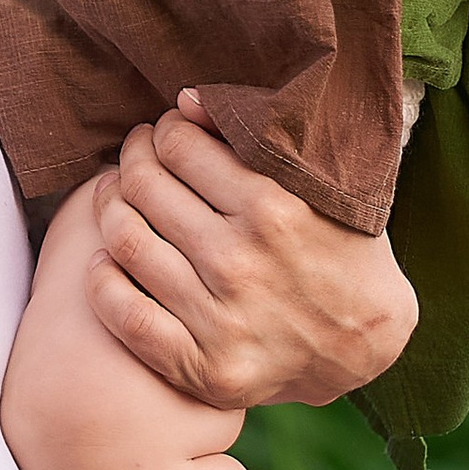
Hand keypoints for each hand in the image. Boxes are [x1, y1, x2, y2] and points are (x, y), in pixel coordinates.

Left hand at [89, 96, 417, 409]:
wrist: (366, 344)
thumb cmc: (340, 250)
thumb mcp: (320, 186)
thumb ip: (257, 141)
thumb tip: (184, 101)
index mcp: (273, 208)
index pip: (179, 146)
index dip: (164, 131)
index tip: (167, 132)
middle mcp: (241, 262)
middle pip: (145, 187)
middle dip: (133, 158)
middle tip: (137, 156)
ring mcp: (221, 320)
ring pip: (125, 242)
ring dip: (109, 207)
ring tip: (116, 196)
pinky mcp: (205, 368)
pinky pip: (125, 317)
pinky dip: (101, 281)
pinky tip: (103, 260)